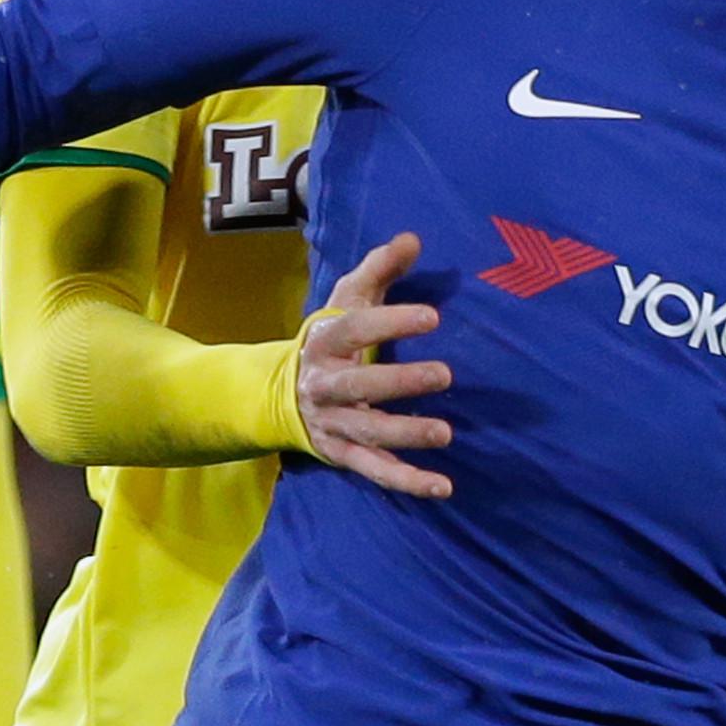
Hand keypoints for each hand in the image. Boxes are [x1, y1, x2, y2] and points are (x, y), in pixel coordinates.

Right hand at [298, 231, 455, 496]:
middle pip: (359, 385)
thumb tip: (414, 238)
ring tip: (446, 433)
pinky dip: (407, 481)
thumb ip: (380, 269)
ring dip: (405, 434)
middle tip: (445, 374)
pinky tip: (442, 486)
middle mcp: (323, 385)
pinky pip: (375, 470)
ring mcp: (332, 423)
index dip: (391, 322)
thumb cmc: (331, 338)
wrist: (279, 392)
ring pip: (367, 432)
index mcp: (323, 341)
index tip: (433, 316)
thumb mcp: (348, 299)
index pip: (355, 330)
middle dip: (400, 382)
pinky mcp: (342, 453)